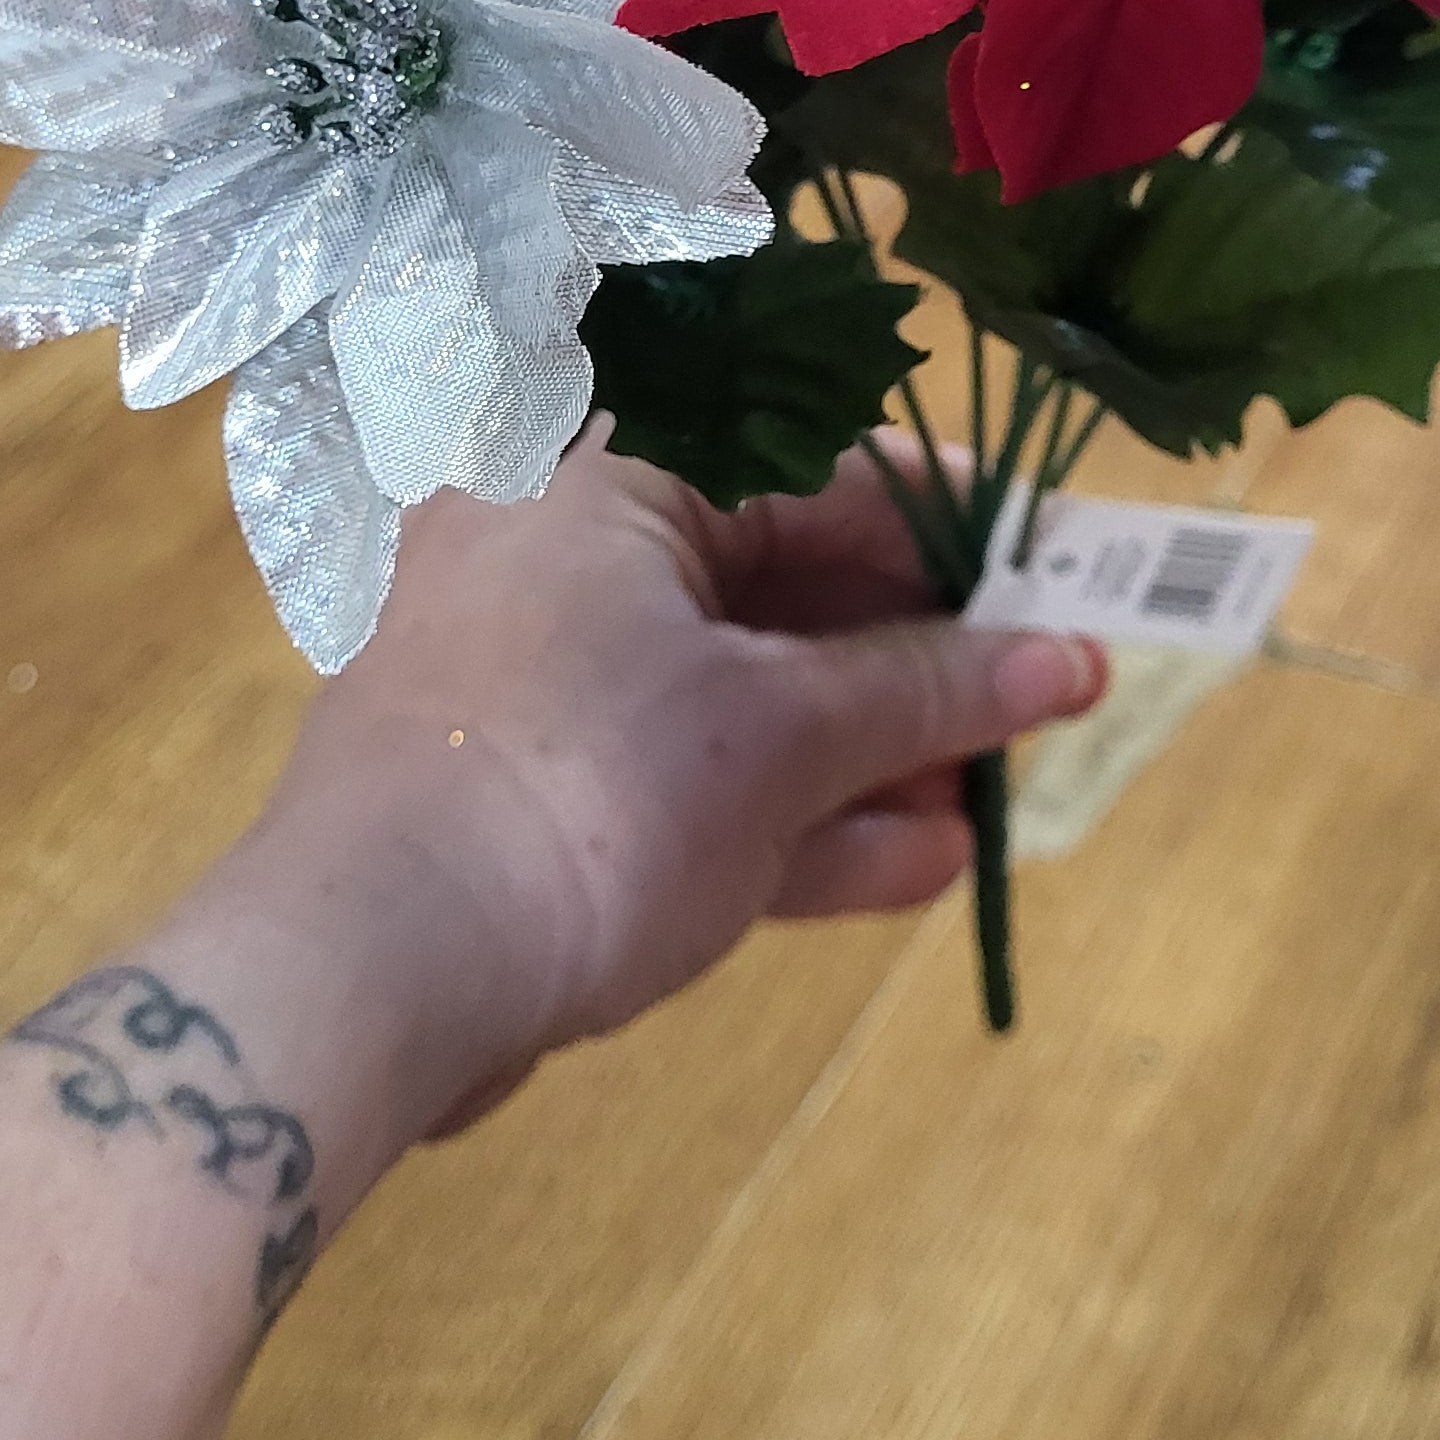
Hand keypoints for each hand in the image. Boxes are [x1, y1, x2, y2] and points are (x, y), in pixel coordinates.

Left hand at [257, 436, 1104, 1127]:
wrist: (368, 972)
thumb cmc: (584, 795)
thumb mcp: (780, 738)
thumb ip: (928, 691)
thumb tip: (1071, 660)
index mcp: (605, 466)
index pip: (821, 467)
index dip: (957, 535)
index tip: (1068, 587)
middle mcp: (562, 542)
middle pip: (779, 579)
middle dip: (916, 662)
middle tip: (1042, 712)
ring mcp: (541, 672)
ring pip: (737, 688)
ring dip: (870, 751)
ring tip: (993, 806)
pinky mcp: (533, 785)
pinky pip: (684, 773)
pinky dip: (792, 814)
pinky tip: (917, 864)